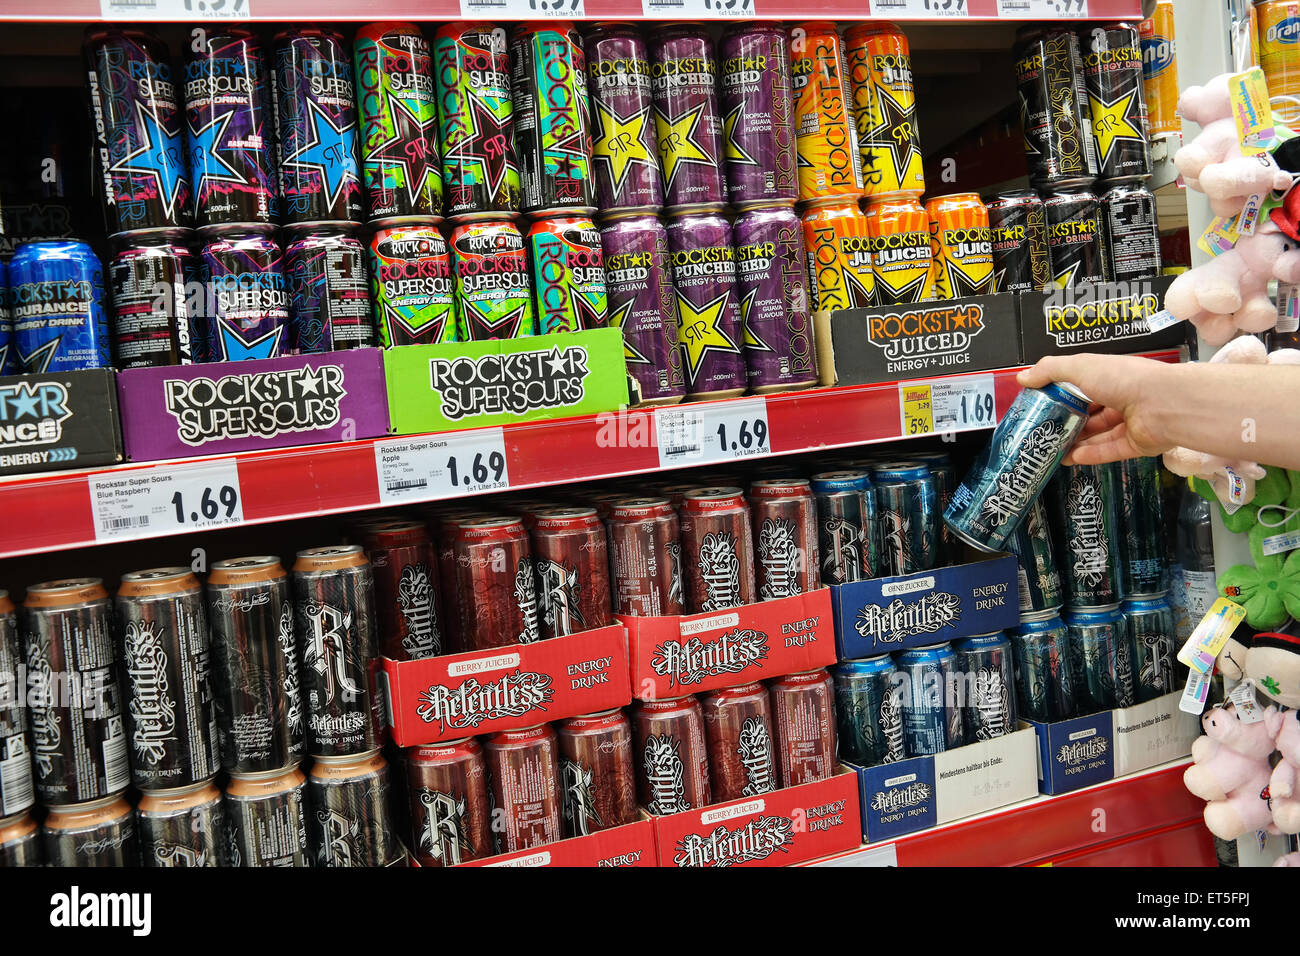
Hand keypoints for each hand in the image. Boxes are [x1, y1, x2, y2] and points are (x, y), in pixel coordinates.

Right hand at [1016, 354, 1174, 465]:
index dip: (1062, 394)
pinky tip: (1070, 458)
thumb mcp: (1080, 366)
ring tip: (1051, 448)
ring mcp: (1130, 423)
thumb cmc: (1125, 379)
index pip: (1083, 385)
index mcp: (1110, 377)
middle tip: (1043, 430)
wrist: (1164, 404)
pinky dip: (1090, 455)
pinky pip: (1110, 451)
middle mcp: (1122, 398)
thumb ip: (1050, 370)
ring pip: (1098, 435)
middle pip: (1090, 413)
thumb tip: (1023, 377)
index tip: (1040, 404)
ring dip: (1075, 441)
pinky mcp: (1136, 444)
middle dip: (1067, 422)